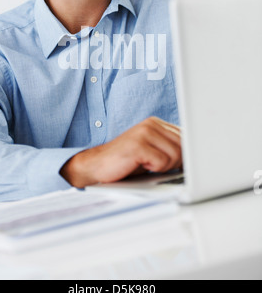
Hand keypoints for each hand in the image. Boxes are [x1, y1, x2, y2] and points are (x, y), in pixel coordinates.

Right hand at [60, 117, 181, 187]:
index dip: (187, 154)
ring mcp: (144, 133)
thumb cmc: (126, 162)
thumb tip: (195, 155)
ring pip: (175, 155)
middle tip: (159, 167)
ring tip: (148, 165)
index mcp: (157, 123)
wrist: (97, 165)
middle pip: (183, 146)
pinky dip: (155, 169)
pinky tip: (141, 165)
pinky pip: (162, 162)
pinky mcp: (138, 145)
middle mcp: (151, 124)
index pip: (186, 136)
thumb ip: (170, 147)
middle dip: (176, 162)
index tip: (184, 164)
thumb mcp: (151, 151)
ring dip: (165, 167)